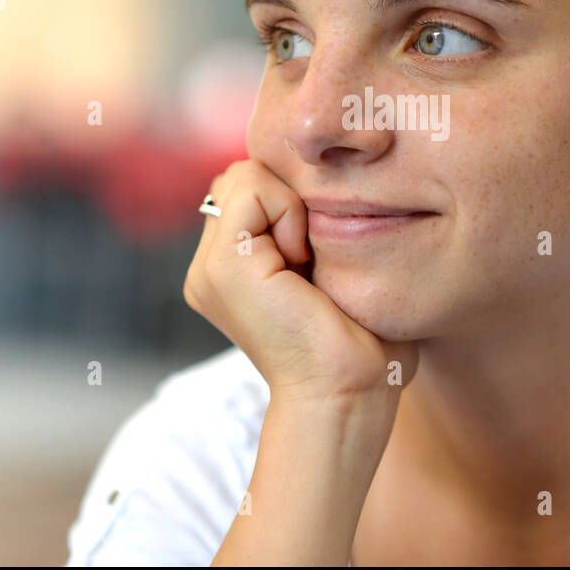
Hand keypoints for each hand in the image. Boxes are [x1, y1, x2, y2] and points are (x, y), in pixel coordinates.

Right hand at [183, 160, 418, 405]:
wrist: (347, 395)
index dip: (292, 202)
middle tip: (312, 260)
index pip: (251, 186)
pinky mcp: (223, 265)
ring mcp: (209, 267)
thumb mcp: (331, 272)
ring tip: (307, 264)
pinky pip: (254, 187)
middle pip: (245, 175)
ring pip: (247, 174)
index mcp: (229, 269)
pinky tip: (303, 263)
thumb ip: (311, 229)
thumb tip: (322, 186)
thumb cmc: (361, 344)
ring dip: (291, 206)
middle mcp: (209, 266)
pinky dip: (290, 212)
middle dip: (288, 199)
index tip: (319, 258)